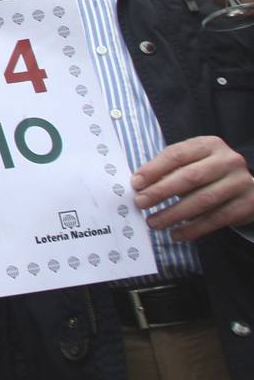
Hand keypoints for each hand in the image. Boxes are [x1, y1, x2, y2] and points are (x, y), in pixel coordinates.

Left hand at [131, 135, 253, 241]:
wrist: (247, 186)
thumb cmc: (209, 172)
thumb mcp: (192, 162)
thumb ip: (168, 170)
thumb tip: (139, 186)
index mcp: (209, 145)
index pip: (177, 154)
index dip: (154, 169)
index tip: (136, 183)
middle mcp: (228, 161)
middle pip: (190, 177)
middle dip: (161, 191)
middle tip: (141, 203)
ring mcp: (240, 182)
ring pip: (203, 200)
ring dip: (174, 214)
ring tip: (154, 222)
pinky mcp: (247, 204)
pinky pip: (216, 219)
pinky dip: (193, 229)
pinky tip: (176, 234)